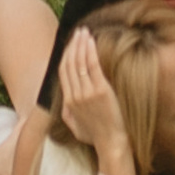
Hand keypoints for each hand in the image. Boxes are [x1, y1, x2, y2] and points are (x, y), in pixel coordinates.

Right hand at [53, 29, 133, 173]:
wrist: (111, 143)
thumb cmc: (95, 136)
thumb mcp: (75, 127)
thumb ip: (67, 112)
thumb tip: (64, 101)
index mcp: (68, 102)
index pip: (63, 72)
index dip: (66, 55)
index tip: (71, 43)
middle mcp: (75, 95)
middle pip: (70, 63)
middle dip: (73, 45)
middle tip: (78, 31)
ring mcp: (87, 93)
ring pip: (79, 62)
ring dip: (81, 44)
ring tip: (84, 32)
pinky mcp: (100, 91)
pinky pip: (92, 66)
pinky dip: (90, 51)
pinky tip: (91, 41)